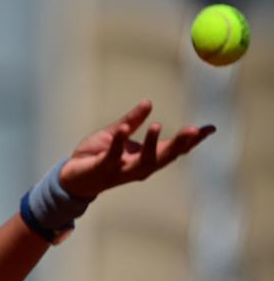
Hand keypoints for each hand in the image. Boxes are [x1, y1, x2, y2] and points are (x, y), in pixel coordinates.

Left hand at [59, 99, 215, 197]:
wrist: (70, 177)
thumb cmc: (95, 157)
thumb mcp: (114, 133)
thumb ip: (131, 120)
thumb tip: (149, 102)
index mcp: (144, 158)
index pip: (172, 149)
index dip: (191, 140)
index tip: (210, 128)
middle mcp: (137, 168)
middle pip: (164, 158)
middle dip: (180, 145)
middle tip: (194, 130)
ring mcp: (120, 171)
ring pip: (142, 162)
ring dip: (151, 144)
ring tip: (158, 125)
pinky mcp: (102, 169)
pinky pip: (112, 156)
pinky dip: (118, 143)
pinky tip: (123, 129)